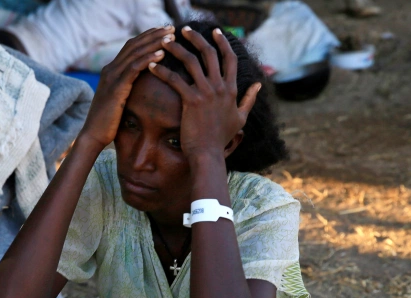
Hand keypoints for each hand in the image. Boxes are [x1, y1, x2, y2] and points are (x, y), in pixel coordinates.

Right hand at [79, 26, 175, 148]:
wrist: (94, 135)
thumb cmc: (108, 122)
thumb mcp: (119, 100)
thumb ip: (128, 88)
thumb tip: (143, 86)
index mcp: (111, 71)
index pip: (130, 47)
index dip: (147, 37)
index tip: (164, 32)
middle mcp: (110, 70)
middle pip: (134, 45)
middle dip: (153, 35)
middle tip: (171, 28)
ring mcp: (111, 77)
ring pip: (135, 53)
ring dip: (154, 43)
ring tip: (171, 37)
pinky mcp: (116, 87)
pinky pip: (134, 68)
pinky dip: (149, 59)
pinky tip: (162, 53)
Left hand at [149, 26, 259, 161]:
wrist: (208, 155)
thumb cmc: (221, 138)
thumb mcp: (240, 118)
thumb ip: (249, 99)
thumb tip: (258, 85)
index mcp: (231, 89)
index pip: (229, 58)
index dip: (222, 42)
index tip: (215, 31)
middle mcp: (220, 87)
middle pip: (209, 53)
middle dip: (196, 38)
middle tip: (183, 29)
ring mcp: (206, 93)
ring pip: (190, 61)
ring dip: (176, 49)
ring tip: (164, 41)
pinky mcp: (191, 101)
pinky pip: (175, 80)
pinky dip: (162, 71)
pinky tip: (152, 65)